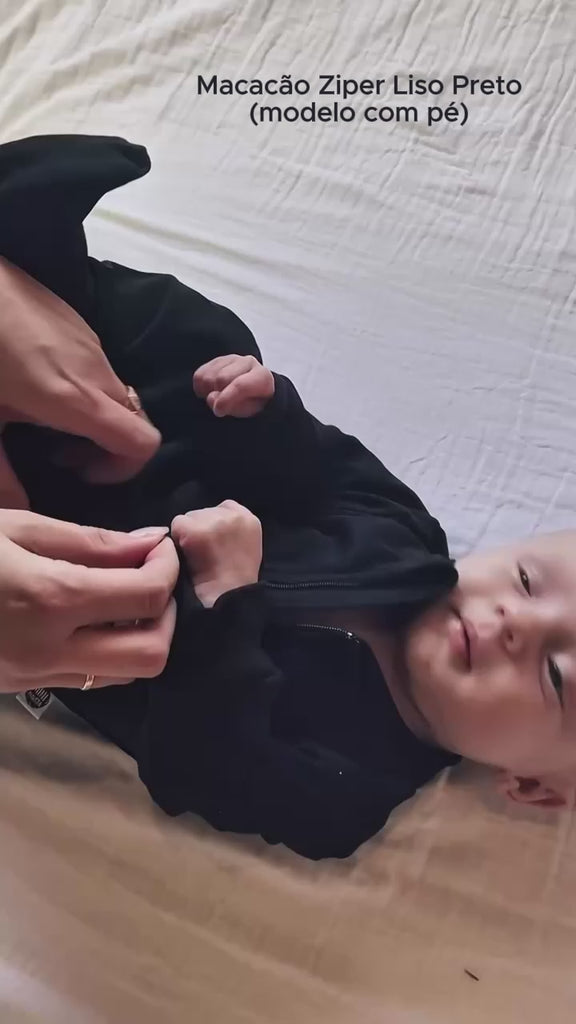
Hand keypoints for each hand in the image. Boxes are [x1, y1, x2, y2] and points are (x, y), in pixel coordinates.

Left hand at [0, 258, 160, 507]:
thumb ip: (1, 474)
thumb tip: (19, 511)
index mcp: (78, 400)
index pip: (143, 443)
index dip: (124, 470)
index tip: (79, 471)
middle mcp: (98, 373)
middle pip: (137, 421)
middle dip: (108, 449)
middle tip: (58, 452)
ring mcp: (93, 346)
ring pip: (119, 396)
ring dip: (97, 421)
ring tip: (44, 420)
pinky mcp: (81, 326)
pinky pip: (102, 371)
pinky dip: (87, 393)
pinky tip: (38, 384)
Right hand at [0, 510, 178, 692]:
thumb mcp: (14, 527)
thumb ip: (88, 540)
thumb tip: (147, 542)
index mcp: (50, 599)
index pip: (147, 597)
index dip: (168, 568)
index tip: (160, 547)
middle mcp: (49, 650)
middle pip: (149, 654)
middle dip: (165, 614)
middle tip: (149, 577)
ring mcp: (34, 676)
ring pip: (124, 676)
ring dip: (140, 638)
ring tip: (122, 599)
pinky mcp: (21, 688)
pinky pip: (88, 679)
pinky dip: (107, 652)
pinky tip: (90, 621)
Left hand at [172, 500, 262, 607]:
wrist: (227, 600)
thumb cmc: (234, 583)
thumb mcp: (246, 548)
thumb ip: (232, 531)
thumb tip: (210, 527)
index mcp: (250, 519)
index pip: (224, 508)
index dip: (214, 525)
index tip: (214, 545)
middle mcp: (233, 515)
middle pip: (203, 511)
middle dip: (200, 529)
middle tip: (205, 555)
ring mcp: (213, 521)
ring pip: (188, 518)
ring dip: (187, 535)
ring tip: (197, 558)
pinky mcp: (194, 530)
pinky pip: (176, 527)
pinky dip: (177, 541)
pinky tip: (188, 557)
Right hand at [193, 355, 274, 417]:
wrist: (252, 397)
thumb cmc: (251, 405)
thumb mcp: (248, 412)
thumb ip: (233, 407)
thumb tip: (211, 398)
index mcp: (262, 377)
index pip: (240, 385)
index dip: (226, 398)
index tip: (218, 410)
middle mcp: (248, 362)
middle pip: (221, 378)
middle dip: (217, 395)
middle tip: (221, 406)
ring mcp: (232, 359)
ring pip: (207, 376)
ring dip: (208, 392)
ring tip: (218, 399)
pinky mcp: (216, 361)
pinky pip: (199, 374)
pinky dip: (200, 388)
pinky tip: (211, 393)